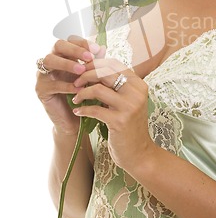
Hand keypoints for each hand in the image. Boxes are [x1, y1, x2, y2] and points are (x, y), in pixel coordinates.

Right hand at [35, 36, 104, 135]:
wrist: (75, 119)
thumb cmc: (84, 93)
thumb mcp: (91, 76)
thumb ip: (95, 63)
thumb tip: (103, 47)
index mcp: (64, 55)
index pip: (70, 40)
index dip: (83, 43)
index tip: (97, 50)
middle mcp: (51, 61)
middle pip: (58, 45)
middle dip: (74, 49)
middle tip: (89, 57)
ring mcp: (43, 74)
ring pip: (49, 60)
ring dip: (67, 64)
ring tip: (82, 70)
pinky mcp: (40, 89)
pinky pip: (52, 84)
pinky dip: (66, 85)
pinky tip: (78, 89)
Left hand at [71, 58, 153, 172]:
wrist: (138, 153)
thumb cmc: (129, 125)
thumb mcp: (127, 101)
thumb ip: (116, 85)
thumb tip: (94, 67)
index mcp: (138, 84)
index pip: (113, 64)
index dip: (95, 64)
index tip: (82, 70)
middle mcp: (136, 92)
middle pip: (104, 73)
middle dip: (85, 75)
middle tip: (75, 83)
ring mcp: (129, 106)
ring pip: (97, 89)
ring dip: (82, 93)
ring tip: (75, 99)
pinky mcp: (120, 121)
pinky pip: (94, 109)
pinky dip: (83, 109)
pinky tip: (77, 112)